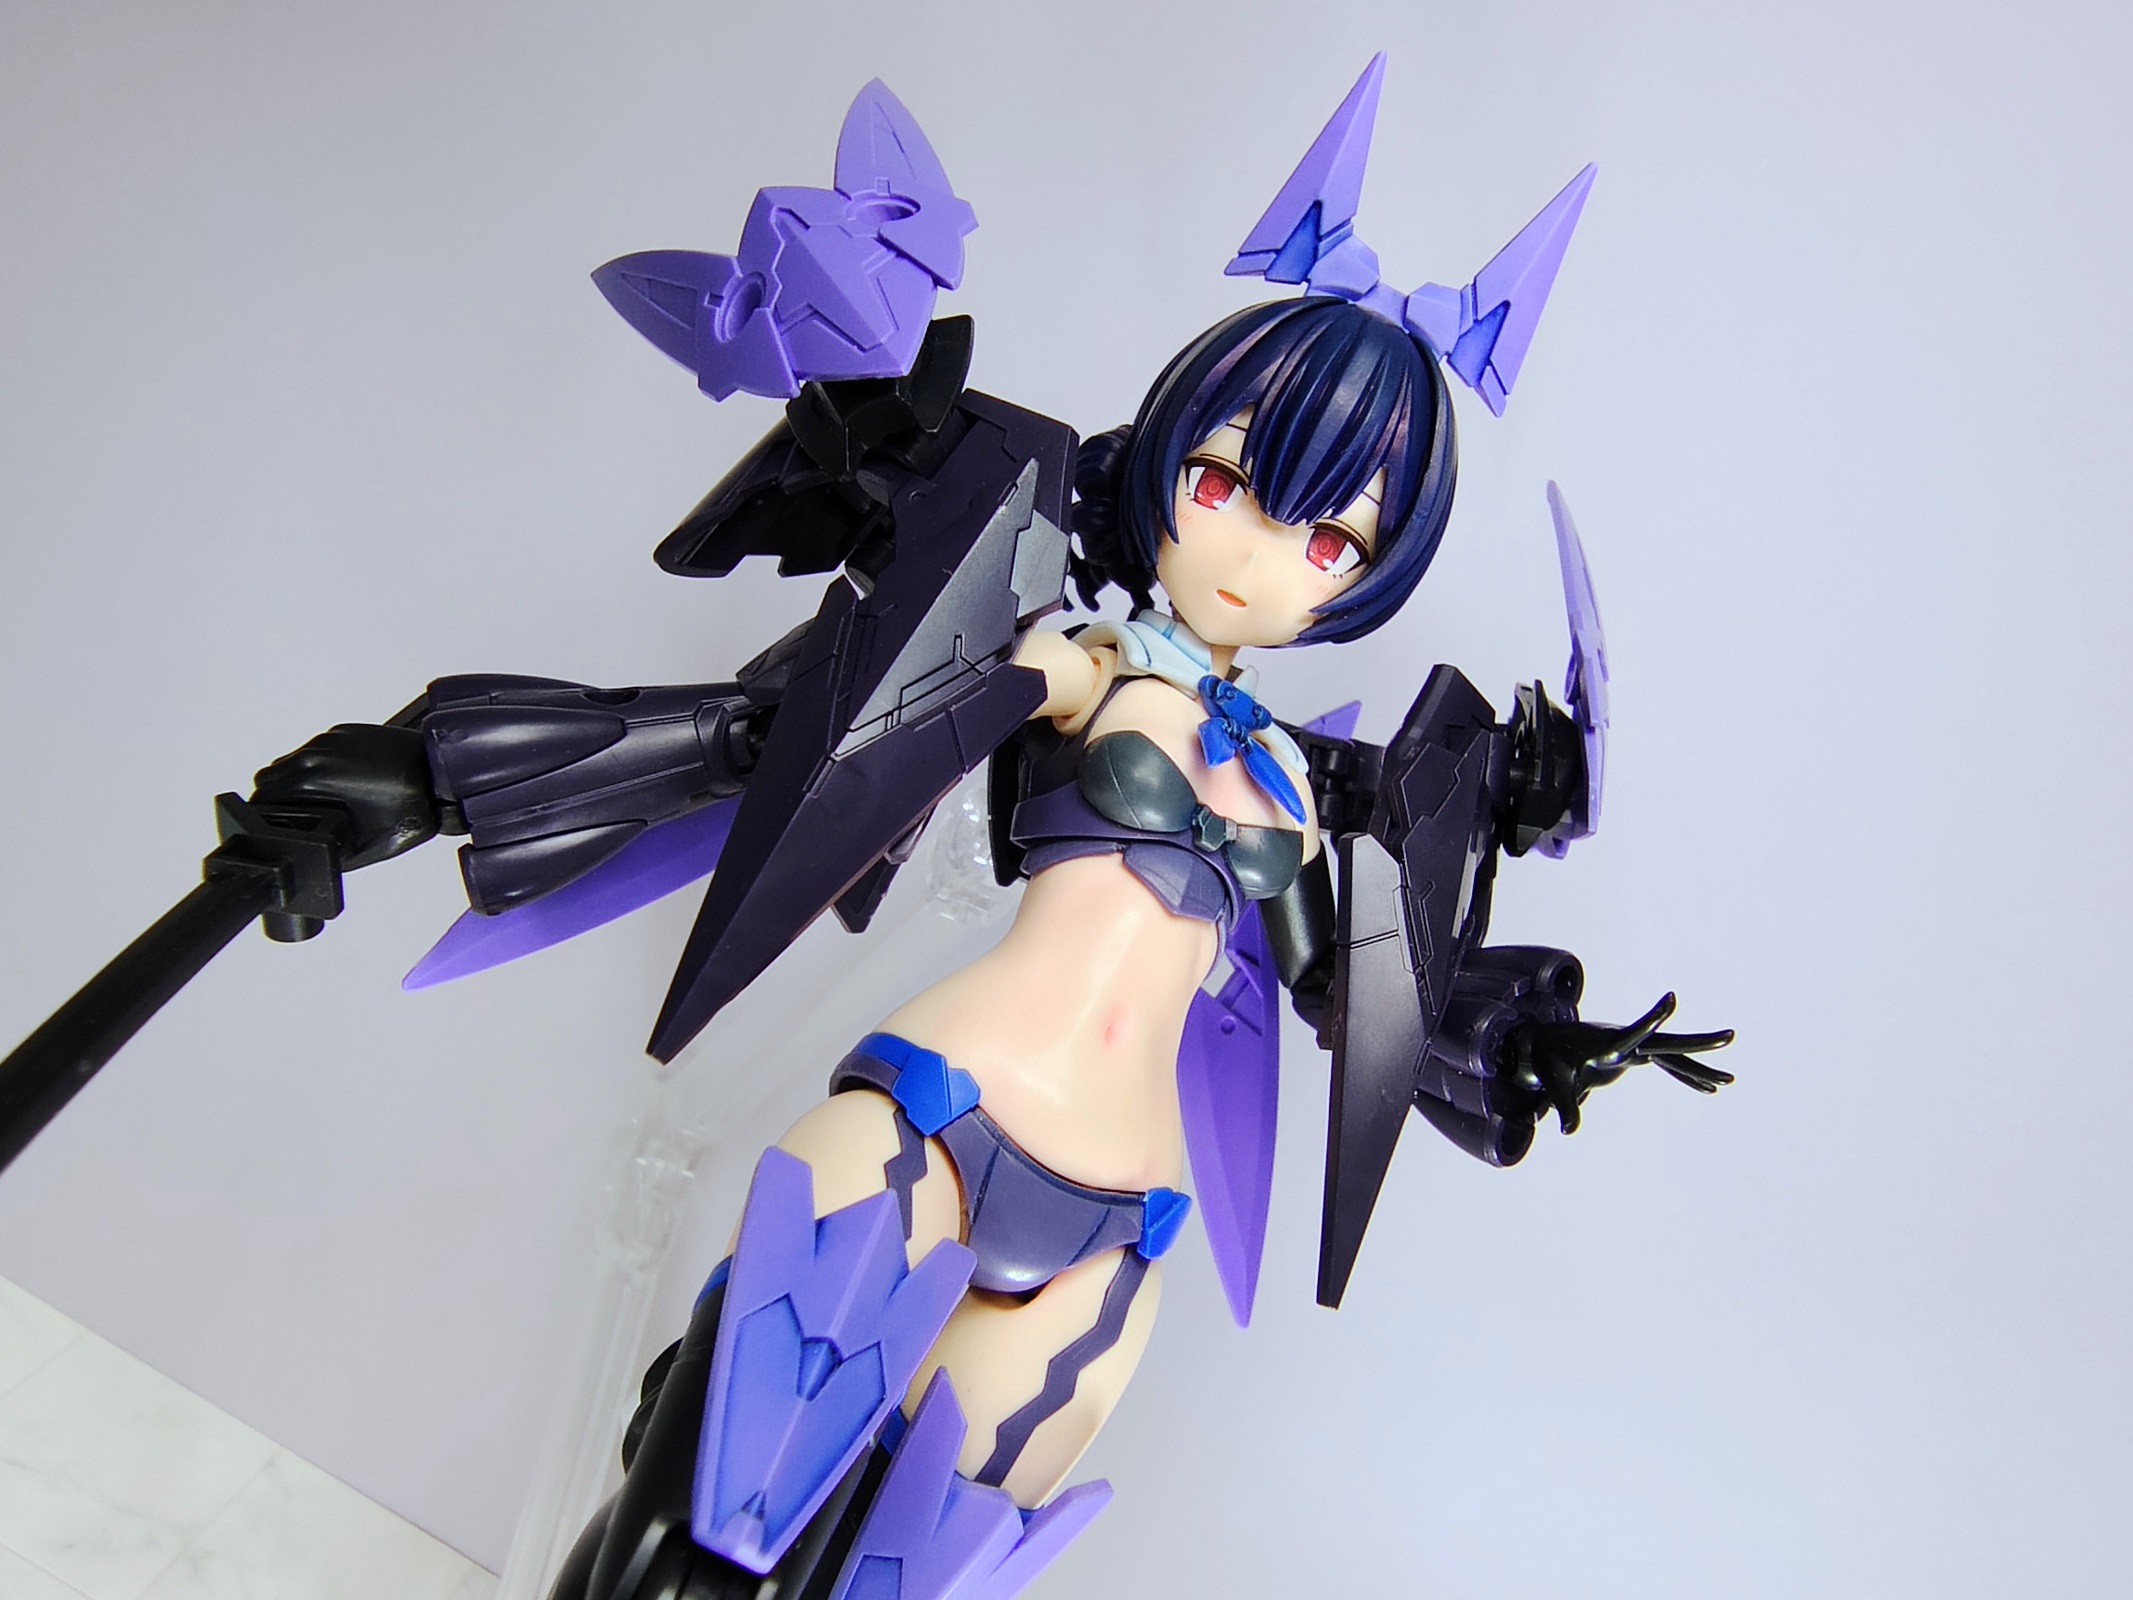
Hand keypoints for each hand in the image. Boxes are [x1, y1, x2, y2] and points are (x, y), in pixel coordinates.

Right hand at [250, 723, 438, 869]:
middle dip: (276, 797)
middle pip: (270, 775)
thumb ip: (333, 856)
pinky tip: (338, 782)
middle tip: (293, 817)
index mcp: (314, 779)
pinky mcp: (347, 731)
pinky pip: (317, 748)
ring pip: (292, 759)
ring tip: (317, 802)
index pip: (263, 794)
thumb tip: (316, 863)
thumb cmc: (413, 808)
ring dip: (295, 779)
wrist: (442, 777)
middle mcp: (318, 752)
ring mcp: (332, 738)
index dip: (263, 814)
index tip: (272, 825)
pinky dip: (318, 764)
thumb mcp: (369, 846)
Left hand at [1500, 993, 1733, 1134]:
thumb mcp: (1555, 1083)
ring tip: (1730, 1080)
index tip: (1671, 998)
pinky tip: (1708, 1088)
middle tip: (1730, 1036)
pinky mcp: (1635, 1055)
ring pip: (1674, 1055)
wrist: (1545, 1044)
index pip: (1633, 1034)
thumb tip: (1565, 1131)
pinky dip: (1686, 1076)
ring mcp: (1634, 1047)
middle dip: (1698, 1042)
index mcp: (1607, 1044)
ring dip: (1700, 1067)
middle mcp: (1626, 1042)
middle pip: (1667, 1042)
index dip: (1650, 1019)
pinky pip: (1667, 1066)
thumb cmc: (1548, 1060)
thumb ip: (1565, 1105)